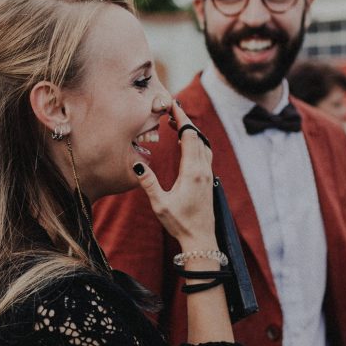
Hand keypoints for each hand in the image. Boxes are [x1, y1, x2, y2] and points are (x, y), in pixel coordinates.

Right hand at [132, 101, 214, 245]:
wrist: (201, 240)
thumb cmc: (180, 223)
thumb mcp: (160, 204)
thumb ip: (149, 183)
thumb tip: (137, 164)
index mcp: (193, 172)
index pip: (190, 137)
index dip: (182, 119)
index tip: (173, 106)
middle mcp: (204, 170)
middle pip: (198, 136)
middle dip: (185, 121)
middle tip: (171, 110)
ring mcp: (208, 175)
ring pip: (203, 144)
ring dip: (191, 131)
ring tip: (176, 123)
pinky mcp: (208, 180)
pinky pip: (204, 153)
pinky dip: (195, 142)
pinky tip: (184, 143)